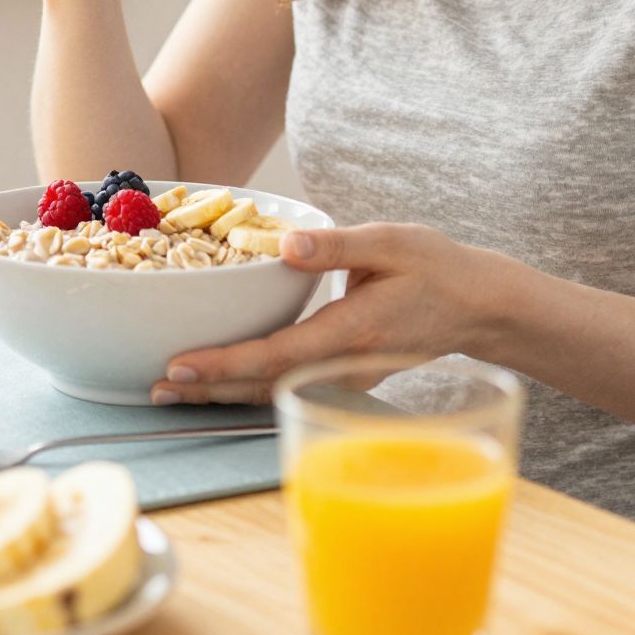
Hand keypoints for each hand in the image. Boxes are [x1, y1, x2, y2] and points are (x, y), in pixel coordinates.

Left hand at [150, 222, 503, 405]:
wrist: (478, 306)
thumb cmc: (436, 268)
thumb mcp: (392, 241)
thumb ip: (337, 245)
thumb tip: (287, 244)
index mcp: (351, 330)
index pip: (276, 354)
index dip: (224, 364)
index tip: (180, 366)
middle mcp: (344, 364)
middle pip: (264, 385)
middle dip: (208, 389)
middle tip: (156, 388)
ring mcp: (345, 377)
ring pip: (275, 391)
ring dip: (223, 392)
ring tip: (173, 390)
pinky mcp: (345, 376)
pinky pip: (290, 386)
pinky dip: (250, 385)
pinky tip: (220, 381)